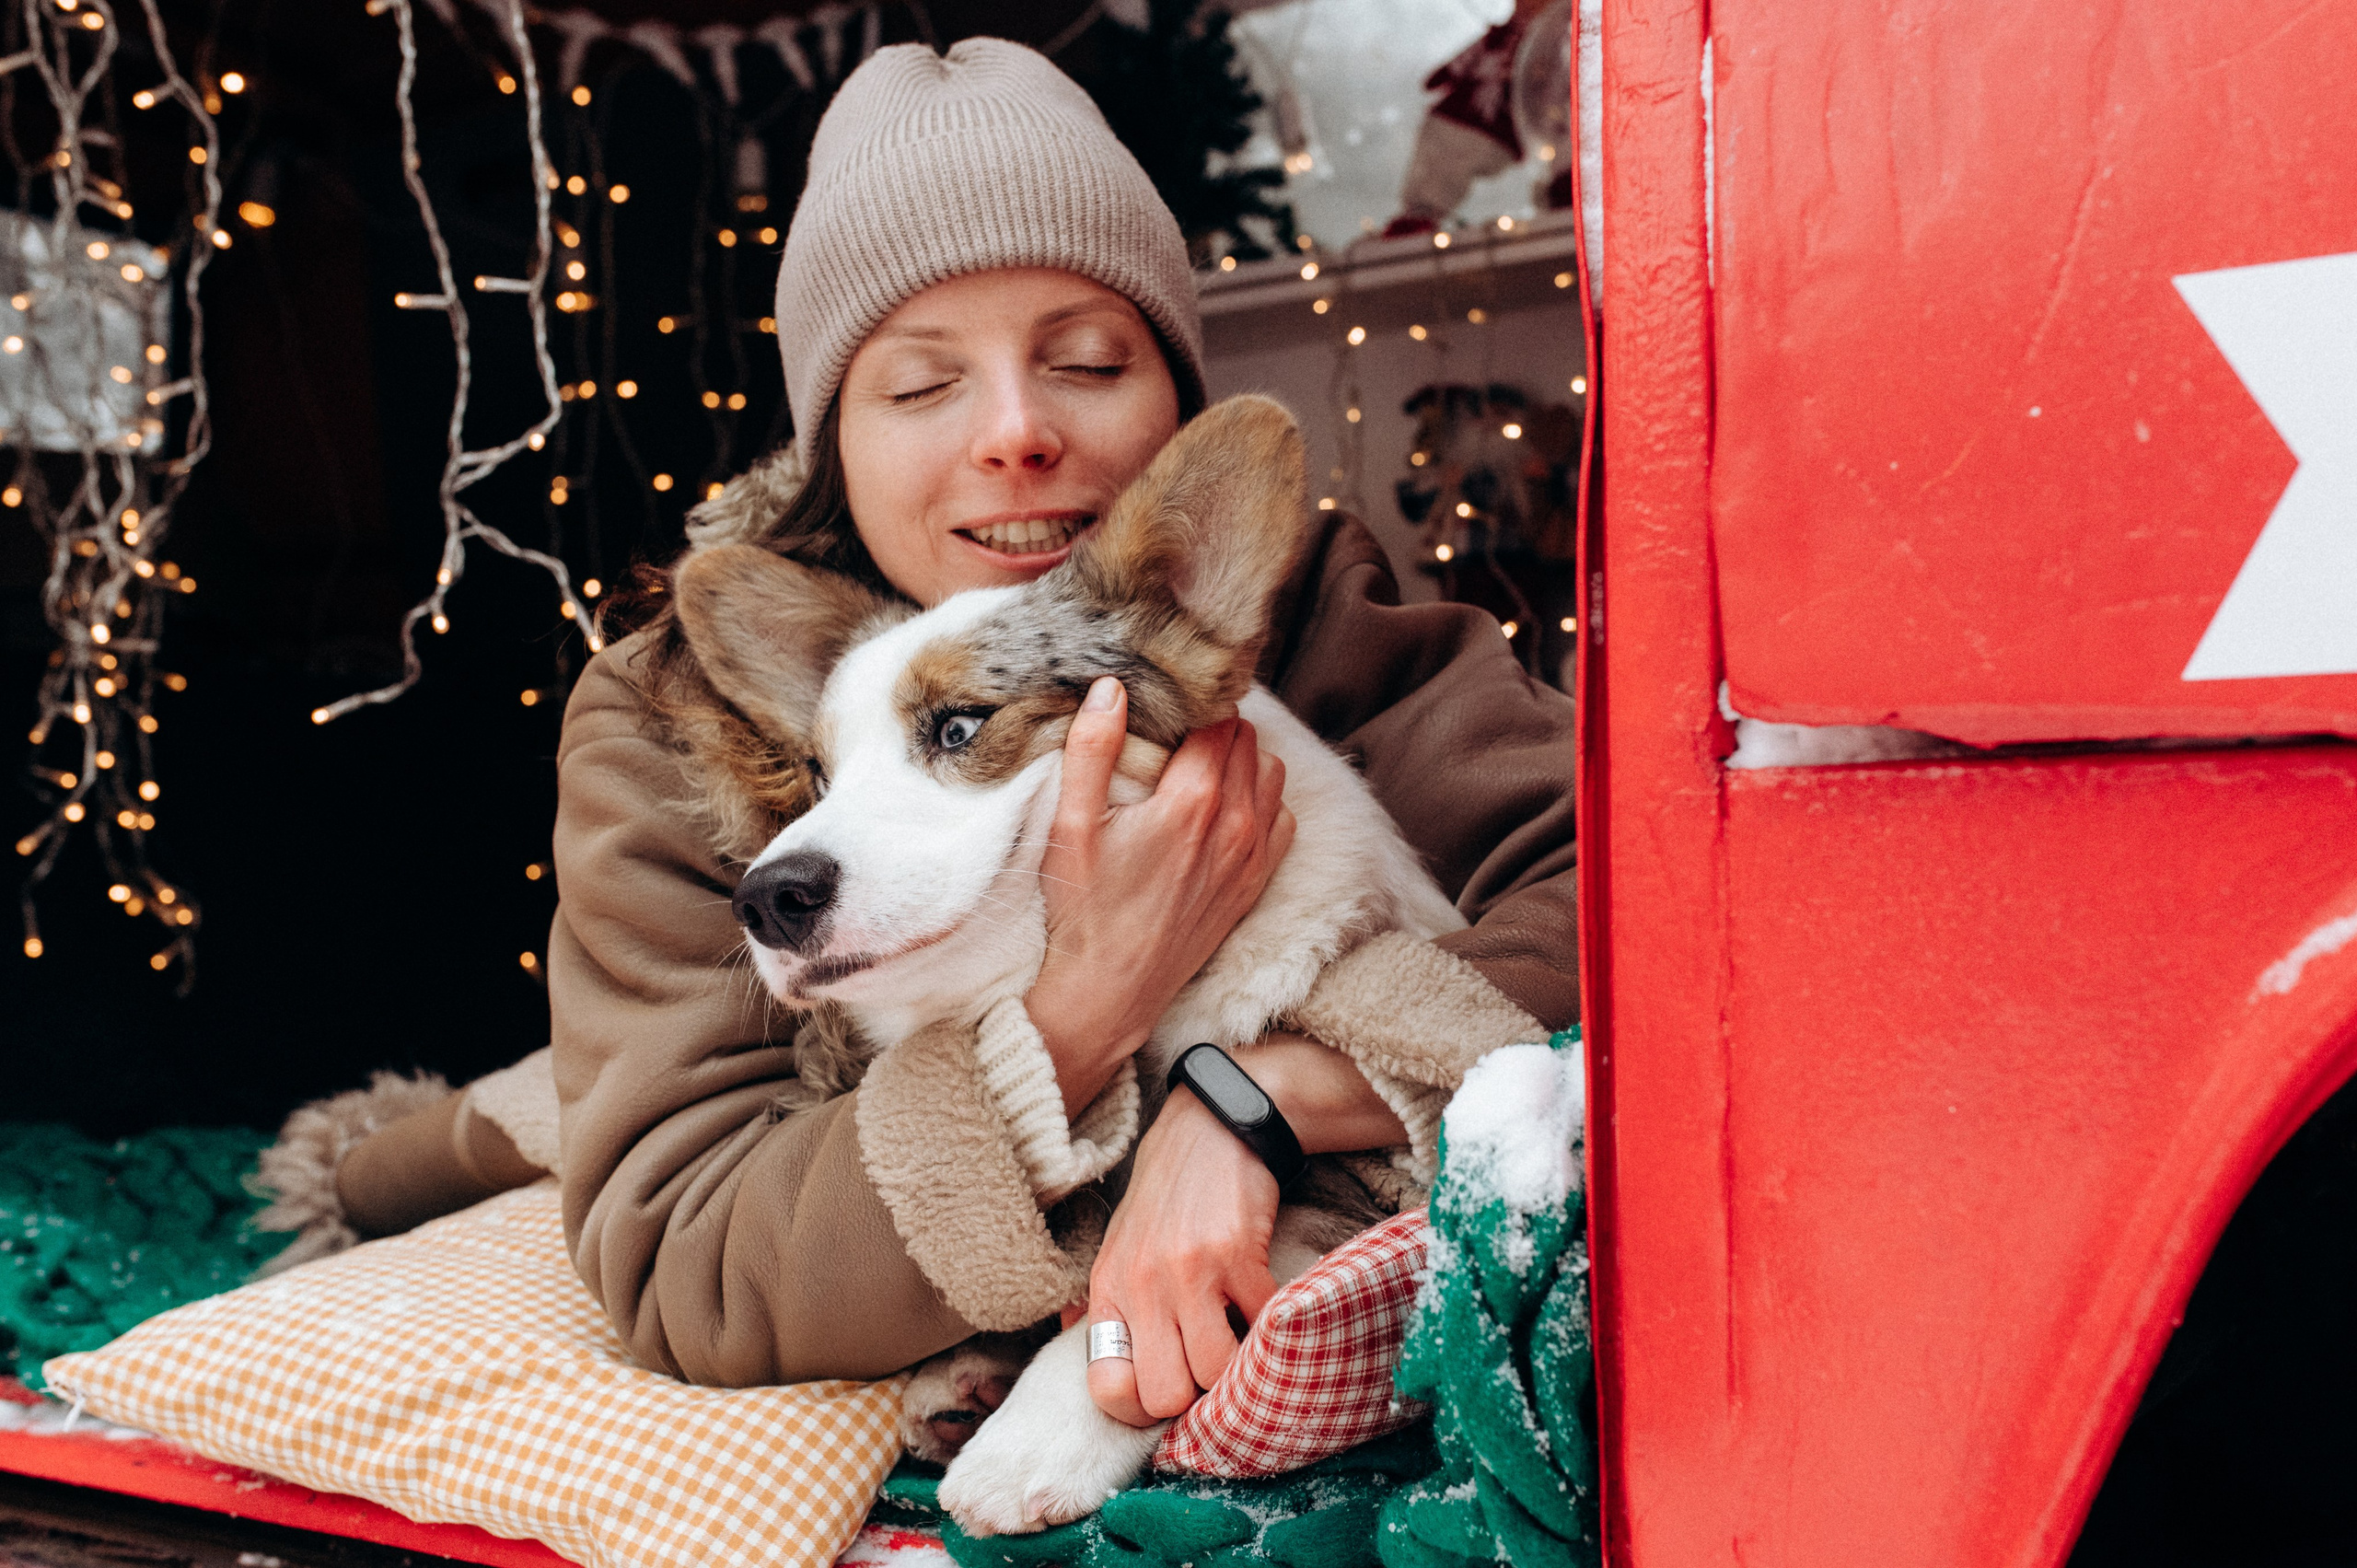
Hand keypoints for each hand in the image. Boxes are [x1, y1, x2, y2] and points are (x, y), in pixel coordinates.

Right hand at [1026, 678, 1294, 1117]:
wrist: (1112, 991)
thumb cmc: (1085, 909)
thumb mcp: (1071, 825)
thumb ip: (1092, 749)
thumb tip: (1112, 688)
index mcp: (1191, 801)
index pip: (1217, 718)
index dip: (1193, 703)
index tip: (1166, 704)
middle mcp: (1235, 823)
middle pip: (1246, 739)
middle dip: (1214, 726)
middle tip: (1175, 734)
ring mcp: (1252, 855)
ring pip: (1270, 773)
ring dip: (1241, 760)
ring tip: (1197, 767)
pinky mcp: (1256, 881)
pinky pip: (1282, 817)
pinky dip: (1261, 801)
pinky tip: (1223, 808)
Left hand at [1083, 1086, 1280, 1425]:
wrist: (1209, 1129)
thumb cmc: (1166, 1199)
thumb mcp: (1117, 1247)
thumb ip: (1102, 1303)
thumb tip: (1082, 1347)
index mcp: (1109, 1291)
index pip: (1106, 1388)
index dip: (1141, 1409)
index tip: (1168, 1390)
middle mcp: (1141, 1285)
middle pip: (1166, 1396)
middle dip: (1195, 1398)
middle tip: (1210, 1369)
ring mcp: (1188, 1270)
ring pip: (1216, 1371)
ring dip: (1237, 1367)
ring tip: (1241, 1340)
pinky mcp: (1236, 1252)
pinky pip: (1260, 1324)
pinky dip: (1270, 1327)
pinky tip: (1264, 1306)